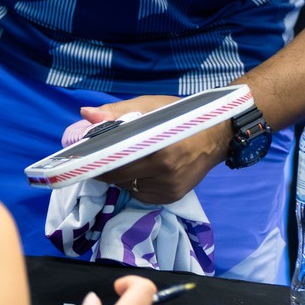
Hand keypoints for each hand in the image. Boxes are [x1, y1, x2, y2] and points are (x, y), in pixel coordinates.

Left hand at [79, 95, 229, 203]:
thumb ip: (117, 111)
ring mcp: (169, 188)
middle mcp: (165, 173)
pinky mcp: (172, 197)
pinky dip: (135, 184)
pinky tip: (141, 171)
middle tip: (102, 157)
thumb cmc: (182, 116)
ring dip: (122, 177)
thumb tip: (86, 114)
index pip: (117, 161)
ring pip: (129, 187)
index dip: (100, 159)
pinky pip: (141, 194)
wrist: (217, 136)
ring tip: (126, 161)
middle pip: (120, 177)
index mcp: (159, 149)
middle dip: (108, 168)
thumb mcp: (151, 106)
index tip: (88, 155)